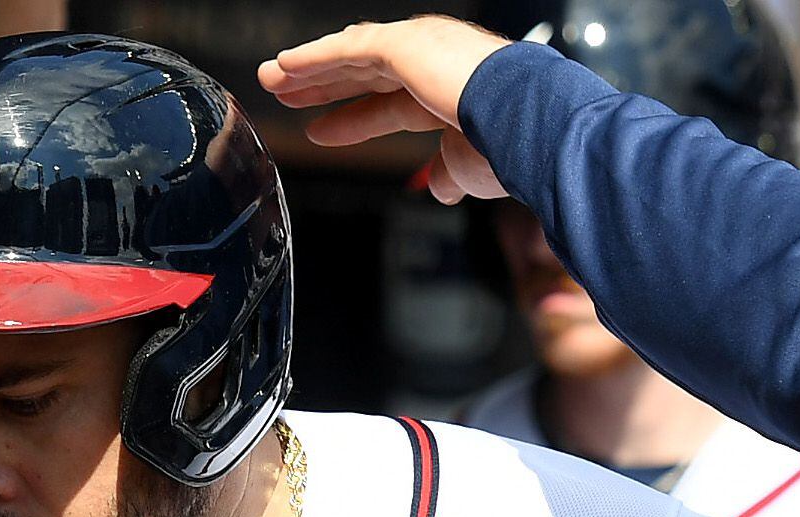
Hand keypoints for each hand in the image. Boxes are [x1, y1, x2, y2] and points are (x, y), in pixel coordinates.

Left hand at [258, 18, 514, 202]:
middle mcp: (434, 63)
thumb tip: (439, 189)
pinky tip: (286, 66)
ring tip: (274, 77)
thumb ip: (447, 173)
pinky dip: (314, 57)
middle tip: (287, 94)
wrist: (525, 124)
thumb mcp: (467, 167)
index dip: (352, 117)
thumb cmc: (508, 146)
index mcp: (448, 91)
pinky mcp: (404, 44)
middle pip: (364, 72)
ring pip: (351, 54)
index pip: (390, 102)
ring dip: (310, 67)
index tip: (321, 129)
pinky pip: (348, 48)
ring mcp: (420, 48)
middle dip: (323, 84)